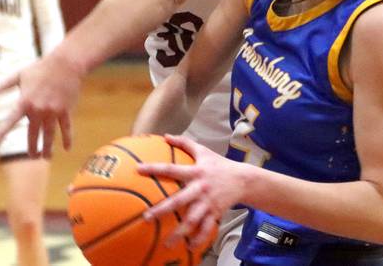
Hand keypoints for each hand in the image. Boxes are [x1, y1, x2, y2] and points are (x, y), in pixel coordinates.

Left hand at [0, 50, 78, 157]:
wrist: (66, 64)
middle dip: (32, 148)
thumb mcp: (19, 74)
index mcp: (24, 102)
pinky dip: (67, 139)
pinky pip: (66, 128)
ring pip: (49, 135)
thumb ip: (3, 84)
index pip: (10, 121)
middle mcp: (38, 109)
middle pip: (33, 134)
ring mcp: (53, 111)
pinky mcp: (66, 110)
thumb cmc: (41, 68)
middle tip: (32, 156)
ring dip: (48, 148)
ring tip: (46, 157)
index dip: (0, 133)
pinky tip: (67, 148)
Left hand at [137, 134, 245, 249]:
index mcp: (195, 172)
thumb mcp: (203, 151)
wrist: (243, 179)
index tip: (138, 170)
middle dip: (162, 210)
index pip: (172, 169)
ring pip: (192, 220)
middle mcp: (200, 188)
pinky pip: (207, 229)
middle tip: (146, 218)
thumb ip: (184, 142)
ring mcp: (208, 203)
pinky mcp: (215, 213)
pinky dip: (199, 239)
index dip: (155, 168)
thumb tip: (166, 136)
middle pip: (179, 200)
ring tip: (167, 244)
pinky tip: (189, 247)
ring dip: (180, 232)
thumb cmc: (219, 164)